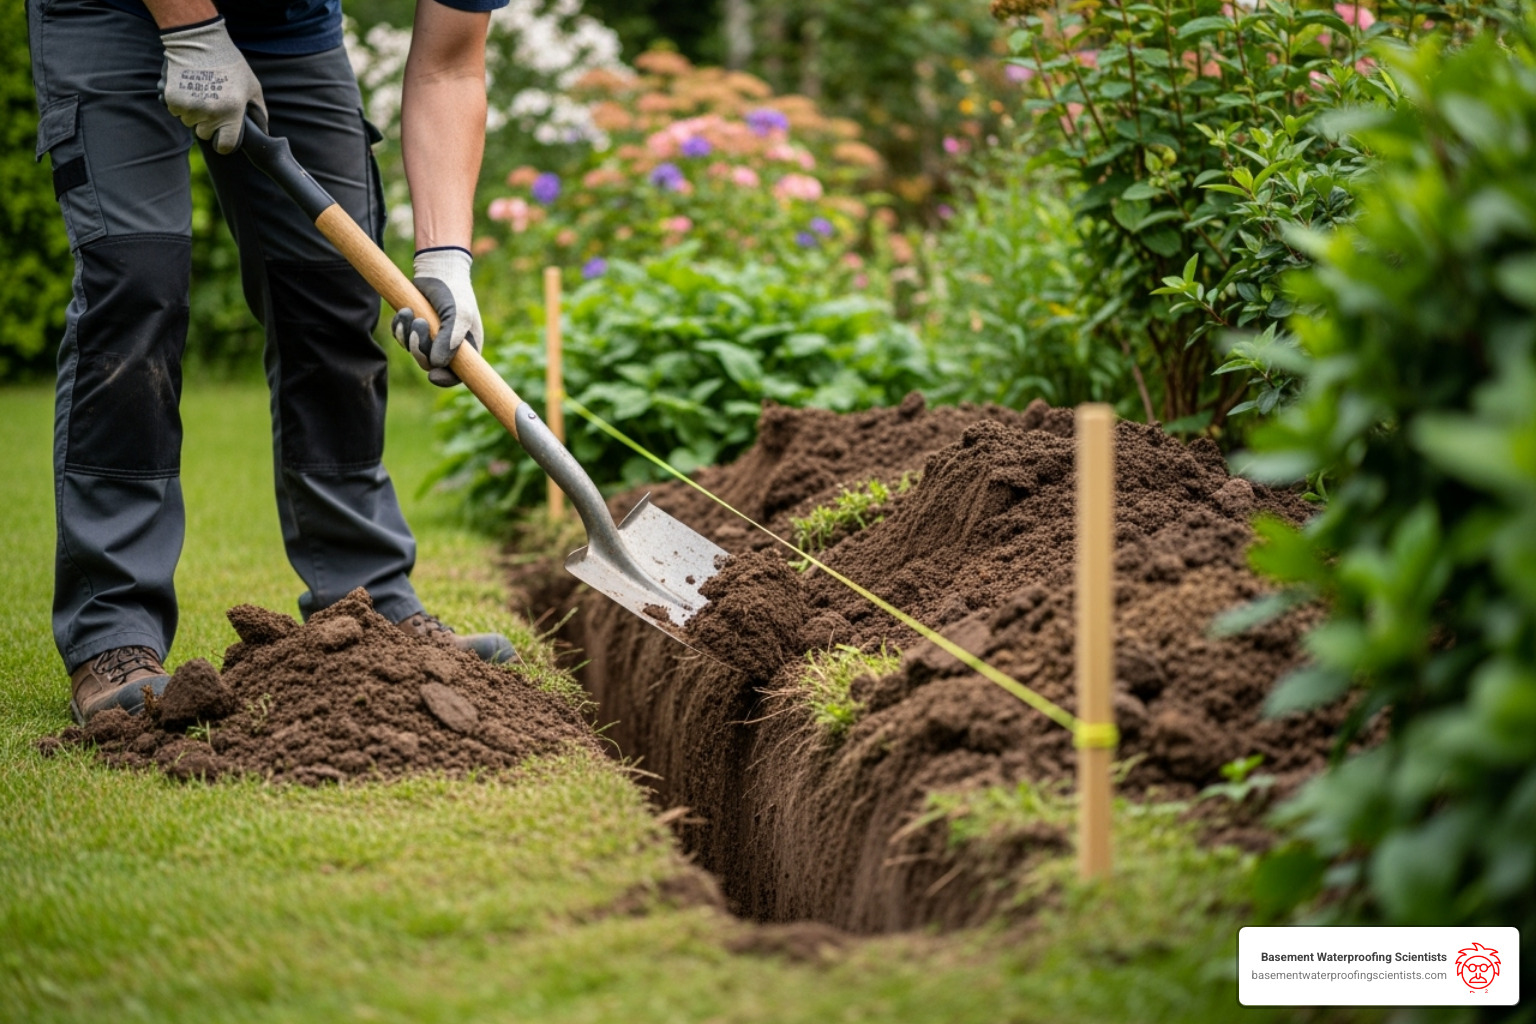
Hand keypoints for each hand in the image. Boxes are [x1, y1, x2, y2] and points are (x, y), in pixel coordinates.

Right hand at [157, 17, 266, 153]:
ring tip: (200, 92)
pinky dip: (179, 103)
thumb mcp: (252, 87)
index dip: (224, 142)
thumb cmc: (231, 65)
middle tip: (212, 104)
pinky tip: (188, 88)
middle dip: (208, 124)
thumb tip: (264, 133)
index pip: (225, 146)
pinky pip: (175, 111)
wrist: (200, 42)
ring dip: (193, 113)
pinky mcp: (172, 99)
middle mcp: (209, 113)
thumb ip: (259, 112)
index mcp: (231, 113)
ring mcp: (189, 107)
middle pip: (204, 133)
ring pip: (189, 122)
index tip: (223, 135)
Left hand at [391, 247, 483, 387]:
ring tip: (410, 313)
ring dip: (407, 335)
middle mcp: (448, 346)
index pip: (457, 374)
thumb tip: (437, 364)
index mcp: (466, 348)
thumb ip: (450, 340)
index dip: (446, 379)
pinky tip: (404, 311)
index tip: (434, 376)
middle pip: (430, 365)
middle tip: (419, 325)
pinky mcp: (414, 328)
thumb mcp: (458, 314)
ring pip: (413, 352)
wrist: (438, 268)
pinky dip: (399, 328)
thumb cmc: (454, 292)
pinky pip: (401, 339)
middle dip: (420, 349)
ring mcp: (430, 338)